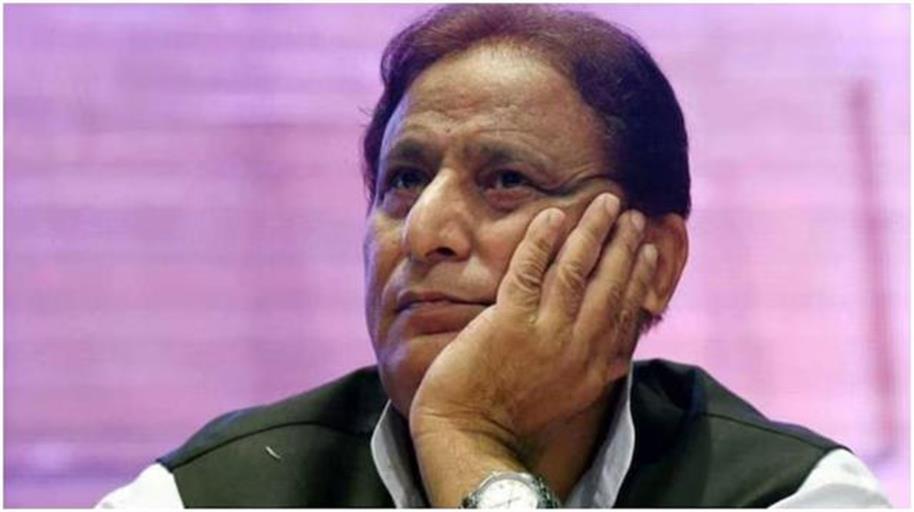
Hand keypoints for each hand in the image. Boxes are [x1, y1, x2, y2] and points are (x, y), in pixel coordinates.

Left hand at [409, 193, 657, 504]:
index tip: (650, 251)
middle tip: (634, 216)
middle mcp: (577, 349)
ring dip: (593, 231)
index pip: (626, 313)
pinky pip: (529, 270)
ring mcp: (544, 334)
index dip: (641, 277)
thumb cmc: (509, 414)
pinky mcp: (509, 322)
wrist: (467, 434)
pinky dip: (542, 240)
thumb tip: (616, 346)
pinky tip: (555, 216)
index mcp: (594, 369)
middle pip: (609, 285)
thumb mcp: (567, 396)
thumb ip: (592, 367)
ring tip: (607, 203)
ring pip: (575, 271)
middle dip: (625, 245)